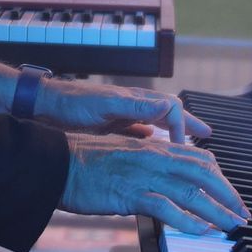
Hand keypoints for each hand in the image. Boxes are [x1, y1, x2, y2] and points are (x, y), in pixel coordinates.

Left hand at [33, 78, 211, 142]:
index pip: (173, 111)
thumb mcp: (104, 105)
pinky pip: (140, 134)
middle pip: (170, 115)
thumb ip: (135, 106)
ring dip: (174, 135)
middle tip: (208, 136)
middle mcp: (133, 106)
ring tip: (189, 146)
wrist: (43, 107)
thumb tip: (168, 105)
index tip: (185, 149)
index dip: (184, 129)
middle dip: (190, 127)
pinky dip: (153, 142)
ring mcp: (123, 116)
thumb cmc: (71, 104)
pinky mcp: (112, 127)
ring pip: (157, 125)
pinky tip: (156, 152)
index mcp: (135, 99)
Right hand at [58, 133, 248, 235]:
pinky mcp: (132, 193)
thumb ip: (144, 161)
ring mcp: (144, 174)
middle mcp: (154, 156)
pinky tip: (201, 231)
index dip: (219, 177)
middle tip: (242, 213)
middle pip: (204, 173)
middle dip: (228, 195)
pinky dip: (188, 221)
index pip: (198, 158)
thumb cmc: (83, 161)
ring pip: (192, 192)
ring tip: (231, 226)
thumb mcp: (121, 153)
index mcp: (153, 146)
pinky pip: (168, 208)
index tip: (230, 194)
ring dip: (217, 211)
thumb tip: (160, 175)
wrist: (55, 162)